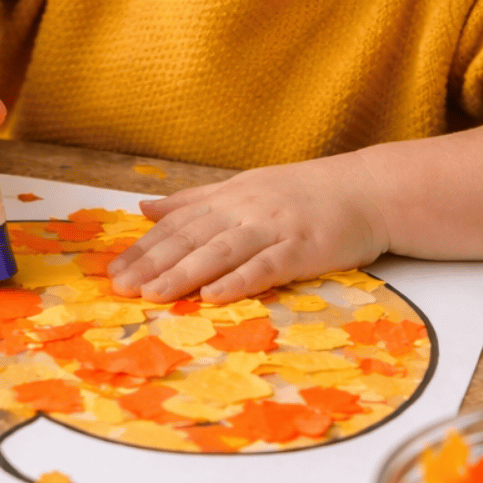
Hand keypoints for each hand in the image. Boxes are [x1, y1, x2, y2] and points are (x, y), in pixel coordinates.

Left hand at [106, 154, 391, 302]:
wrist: (370, 190)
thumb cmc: (306, 193)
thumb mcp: (245, 187)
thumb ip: (194, 200)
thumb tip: (144, 207)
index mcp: (230, 196)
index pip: (177, 223)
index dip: (143, 246)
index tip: (112, 269)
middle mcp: (246, 209)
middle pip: (192, 237)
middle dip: (153, 262)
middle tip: (120, 287)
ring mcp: (275, 227)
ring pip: (221, 250)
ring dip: (184, 272)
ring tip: (153, 294)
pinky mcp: (304, 247)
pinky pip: (267, 265)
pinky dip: (239, 279)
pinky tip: (215, 294)